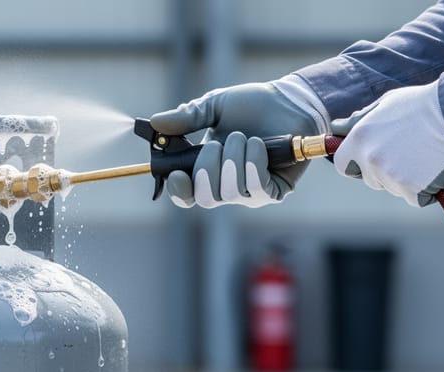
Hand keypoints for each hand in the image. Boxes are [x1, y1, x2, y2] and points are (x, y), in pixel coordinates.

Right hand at [150, 76, 327, 207]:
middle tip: (216, 144)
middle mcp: (227, 187)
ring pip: (231, 192)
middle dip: (208, 169)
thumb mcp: (213, 108)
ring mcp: (251, 192)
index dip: (179, 191)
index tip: (177, 174)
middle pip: (206, 199)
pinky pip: (256, 187)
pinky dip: (254, 162)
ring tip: (244, 137)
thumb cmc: (251, 106)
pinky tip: (259, 145)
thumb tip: (156, 122)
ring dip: (234, 158)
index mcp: (207, 171)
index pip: (186, 196)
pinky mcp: (274, 190)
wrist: (287, 101)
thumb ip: (186, 118)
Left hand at [331, 81, 443, 206]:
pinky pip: (415, 198)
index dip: (356, 164)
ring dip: (405, 179)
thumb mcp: (385, 105)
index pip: (342, 165)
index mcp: (360, 139)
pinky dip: (425, 190)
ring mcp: (390, 176)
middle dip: (384, 172)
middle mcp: (370, 159)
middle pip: (370, 180)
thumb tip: (337, 127)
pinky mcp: (411, 189)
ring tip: (423, 154)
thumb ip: (359, 121)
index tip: (368, 160)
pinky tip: (434, 168)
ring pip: (392, 188)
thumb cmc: (421, 105)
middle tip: (407, 152)